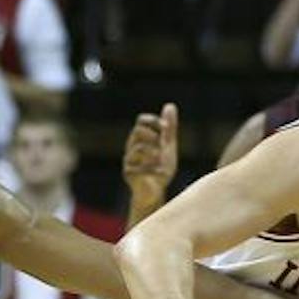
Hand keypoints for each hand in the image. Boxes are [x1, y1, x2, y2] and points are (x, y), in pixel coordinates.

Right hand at [122, 102, 177, 216]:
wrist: (156, 192)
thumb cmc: (160, 168)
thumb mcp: (167, 146)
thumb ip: (169, 128)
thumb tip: (170, 105)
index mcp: (140, 139)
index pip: (141, 121)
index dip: (154, 121)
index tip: (166, 128)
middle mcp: (131, 147)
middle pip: (137, 131)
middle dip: (153, 136)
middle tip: (162, 146)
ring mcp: (129, 161)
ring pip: (138, 148)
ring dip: (154, 153)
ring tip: (161, 161)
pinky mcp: (129, 174)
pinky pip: (139, 167)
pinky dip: (153, 169)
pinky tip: (160, 173)